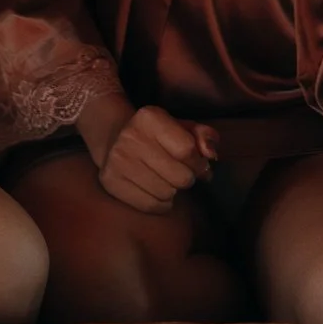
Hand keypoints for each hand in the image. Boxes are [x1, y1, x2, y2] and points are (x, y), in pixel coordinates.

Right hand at [93, 104, 217, 213]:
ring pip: (166, 194)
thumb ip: (204, 136)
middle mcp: (130, 137)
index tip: (197, 164)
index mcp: (150, 118)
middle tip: (180, 172)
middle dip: (187, 178)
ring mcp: (118, 161)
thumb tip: (211, 154)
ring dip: (172, 190)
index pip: (188, 150)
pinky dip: (160, 203)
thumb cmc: (156, 136)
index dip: (199, 163)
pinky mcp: (111, 181)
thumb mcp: (181, 127)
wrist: (113, 138)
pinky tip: (156, 190)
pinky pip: (150, 205)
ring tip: (166, 180)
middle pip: (180, 176)